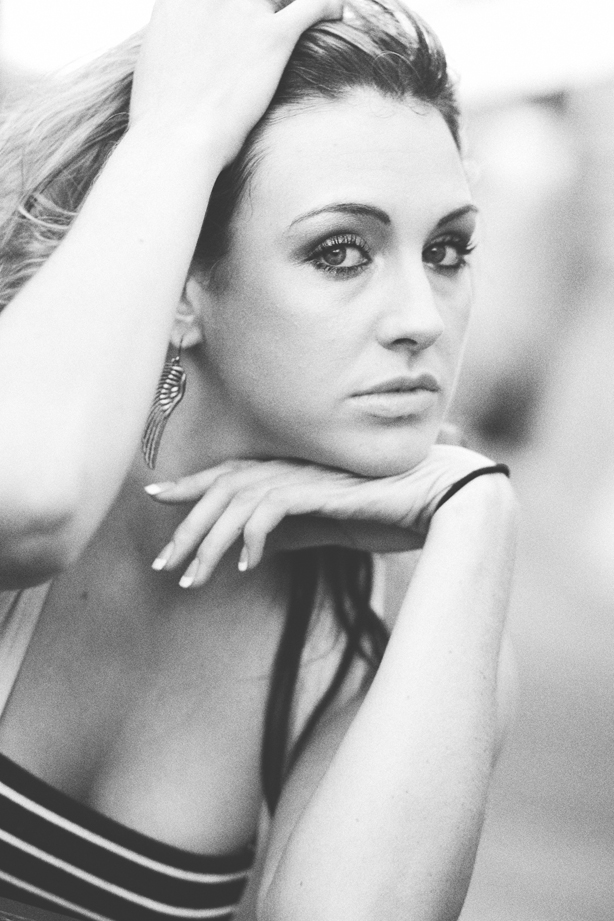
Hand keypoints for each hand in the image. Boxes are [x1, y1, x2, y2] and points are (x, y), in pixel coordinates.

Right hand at [130, 0, 342, 163]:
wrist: (175, 141)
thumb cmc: (162, 124)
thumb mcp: (156, 70)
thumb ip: (175, 50)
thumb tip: (183, 64)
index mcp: (180, 0)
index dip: (233, 9)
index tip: (242, 19)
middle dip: (266, 5)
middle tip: (272, 24)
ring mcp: (244, 9)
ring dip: (296, 5)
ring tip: (317, 11)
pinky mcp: (272, 35)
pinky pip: (313, 4)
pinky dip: (329, 4)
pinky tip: (339, 12)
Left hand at [145, 444, 502, 587]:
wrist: (441, 499)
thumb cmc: (391, 512)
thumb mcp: (329, 527)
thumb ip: (294, 529)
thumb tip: (256, 545)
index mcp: (294, 472)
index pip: (231, 475)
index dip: (192, 486)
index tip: (158, 498)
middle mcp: (294, 467)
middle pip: (222, 490)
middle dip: (187, 527)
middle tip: (163, 564)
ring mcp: (307, 475)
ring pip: (238, 502)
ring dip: (210, 542)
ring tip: (192, 579)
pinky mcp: (322, 489)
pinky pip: (272, 509)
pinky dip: (252, 536)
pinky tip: (243, 566)